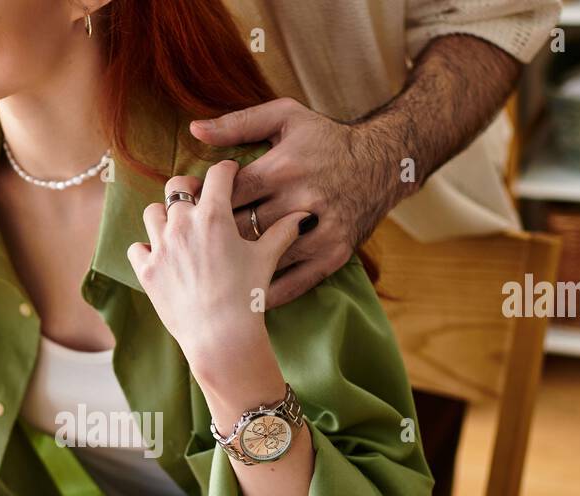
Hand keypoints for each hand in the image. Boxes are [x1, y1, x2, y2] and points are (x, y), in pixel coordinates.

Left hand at [127, 160, 307, 375]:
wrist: (220, 335)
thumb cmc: (246, 296)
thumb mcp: (266, 260)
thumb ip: (282, 232)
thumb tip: (303, 216)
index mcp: (213, 215)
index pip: (217, 174)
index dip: (225, 170)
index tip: (229, 174)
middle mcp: (182, 224)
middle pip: (176, 185)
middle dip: (188, 187)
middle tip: (198, 198)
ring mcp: (160, 247)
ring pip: (152, 212)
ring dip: (164, 215)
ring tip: (178, 227)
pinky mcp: (146, 270)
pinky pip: (137, 247)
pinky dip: (147, 248)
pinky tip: (161, 256)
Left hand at [190, 98, 403, 307]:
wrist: (384, 162)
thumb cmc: (326, 139)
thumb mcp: (285, 117)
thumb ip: (238, 124)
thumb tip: (194, 131)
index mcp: (282, 168)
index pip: (228, 194)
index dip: (205, 205)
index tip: (195, 213)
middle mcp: (301, 200)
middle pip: (243, 229)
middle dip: (217, 238)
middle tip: (199, 246)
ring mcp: (321, 231)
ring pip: (265, 258)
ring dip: (239, 267)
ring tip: (217, 271)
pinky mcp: (335, 254)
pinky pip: (295, 282)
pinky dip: (269, 291)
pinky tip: (248, 294)